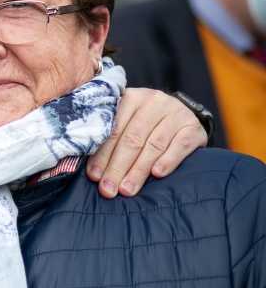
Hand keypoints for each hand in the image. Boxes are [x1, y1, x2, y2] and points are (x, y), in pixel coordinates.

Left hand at [87, 87, 207, 197]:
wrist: (182, 115)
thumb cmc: (145, 123)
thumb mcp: (127, 121)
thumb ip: (111, 138)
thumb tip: (93, 171)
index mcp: (130, 98)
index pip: (113, 129)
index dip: (102, 154)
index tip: (94, 176)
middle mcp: (153, 102)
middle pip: (132, 139)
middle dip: (117, 167)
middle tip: (108, 189)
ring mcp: (176, 113)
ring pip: (154, 145)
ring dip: (138, 170)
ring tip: (127, 189)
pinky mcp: (194, 128)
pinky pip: (179, 146)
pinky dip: (167, 161)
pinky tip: (157, 174)